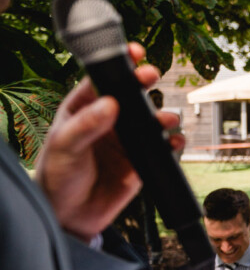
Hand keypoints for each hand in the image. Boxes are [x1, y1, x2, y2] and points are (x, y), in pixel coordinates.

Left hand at [34, 43, 182, 239]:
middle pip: (132, 94)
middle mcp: (108, 120)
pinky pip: (163, 147)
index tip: (133, 53)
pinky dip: (173, 142)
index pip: (103, 80)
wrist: (70, 216)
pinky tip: (173, 142)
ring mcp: (127, 139)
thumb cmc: (57, 177)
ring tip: (167, 120)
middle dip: (143, 82)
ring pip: (152, 119)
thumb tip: (110, 103)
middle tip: (150, 75)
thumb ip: (86, 125)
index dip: (119, 64)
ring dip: (164, 116)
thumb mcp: (64, 147)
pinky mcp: (142, 160)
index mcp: (84, 109)